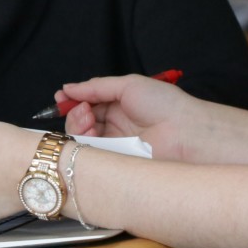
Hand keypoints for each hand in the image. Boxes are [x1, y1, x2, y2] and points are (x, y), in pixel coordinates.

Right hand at [56, 74, 205, 160]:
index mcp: (119, 106)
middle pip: (81, 121)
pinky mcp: (116, 163)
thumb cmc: (164, 104)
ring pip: (82, 138)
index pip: (88, 104)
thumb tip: (68, 88)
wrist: (185, 132)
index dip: (73, 101)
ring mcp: (114, 145)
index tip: (61, 97)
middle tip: (83, 109)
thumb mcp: (128, 85)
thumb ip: (96, 87)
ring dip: (77, 125)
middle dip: (75, 112)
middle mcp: (114, 126)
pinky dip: (84, 142)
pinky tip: (90, 132)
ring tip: (88, 118)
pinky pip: (92, 155)